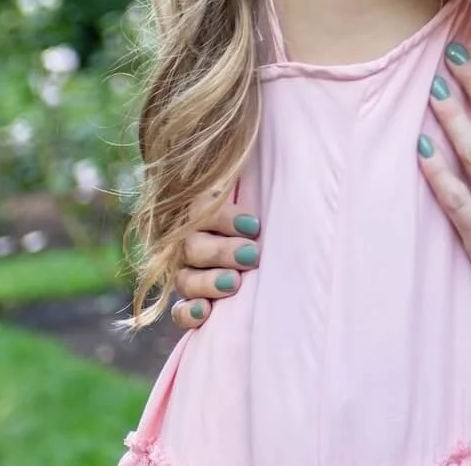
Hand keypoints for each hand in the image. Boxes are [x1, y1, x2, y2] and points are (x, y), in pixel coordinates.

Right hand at [169, 195, 261, 329]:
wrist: (267, 252)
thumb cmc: (267, 220)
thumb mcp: (263, 194)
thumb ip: (263, 183)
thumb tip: (292, 157)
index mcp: (203, 211)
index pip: (202, 210)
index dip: (225, 218)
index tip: (255, 225)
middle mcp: (190, 242)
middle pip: (194, 246)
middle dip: (223, 251)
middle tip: (252, 255)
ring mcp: (187, 273)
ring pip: (186, 278)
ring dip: (209, 281)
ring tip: (234, 283)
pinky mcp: (189, 302)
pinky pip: (179, 311)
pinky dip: (189, 313)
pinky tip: (205, 313)